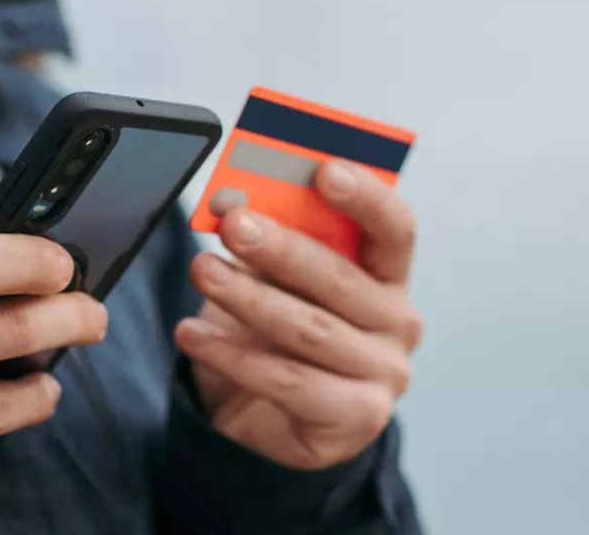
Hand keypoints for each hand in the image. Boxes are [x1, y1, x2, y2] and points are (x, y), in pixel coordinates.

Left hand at [174, 160, 422, 469]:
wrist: (263, 413)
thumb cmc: (274, 326)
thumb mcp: (273, 277)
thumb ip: (267, 237)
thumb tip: (232, 198)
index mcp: (387, 273)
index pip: (394, 228)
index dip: (365, 197)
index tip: (324, 170)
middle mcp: (397, 322)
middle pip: (341, 278)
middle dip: (282, 248)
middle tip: (233, 225)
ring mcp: (383, 374)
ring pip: (309, 330)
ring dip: (248, 297)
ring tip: (202, 271)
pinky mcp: (355, 418)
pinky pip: (289, 382)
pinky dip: (233, 356)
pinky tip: (191, 334)